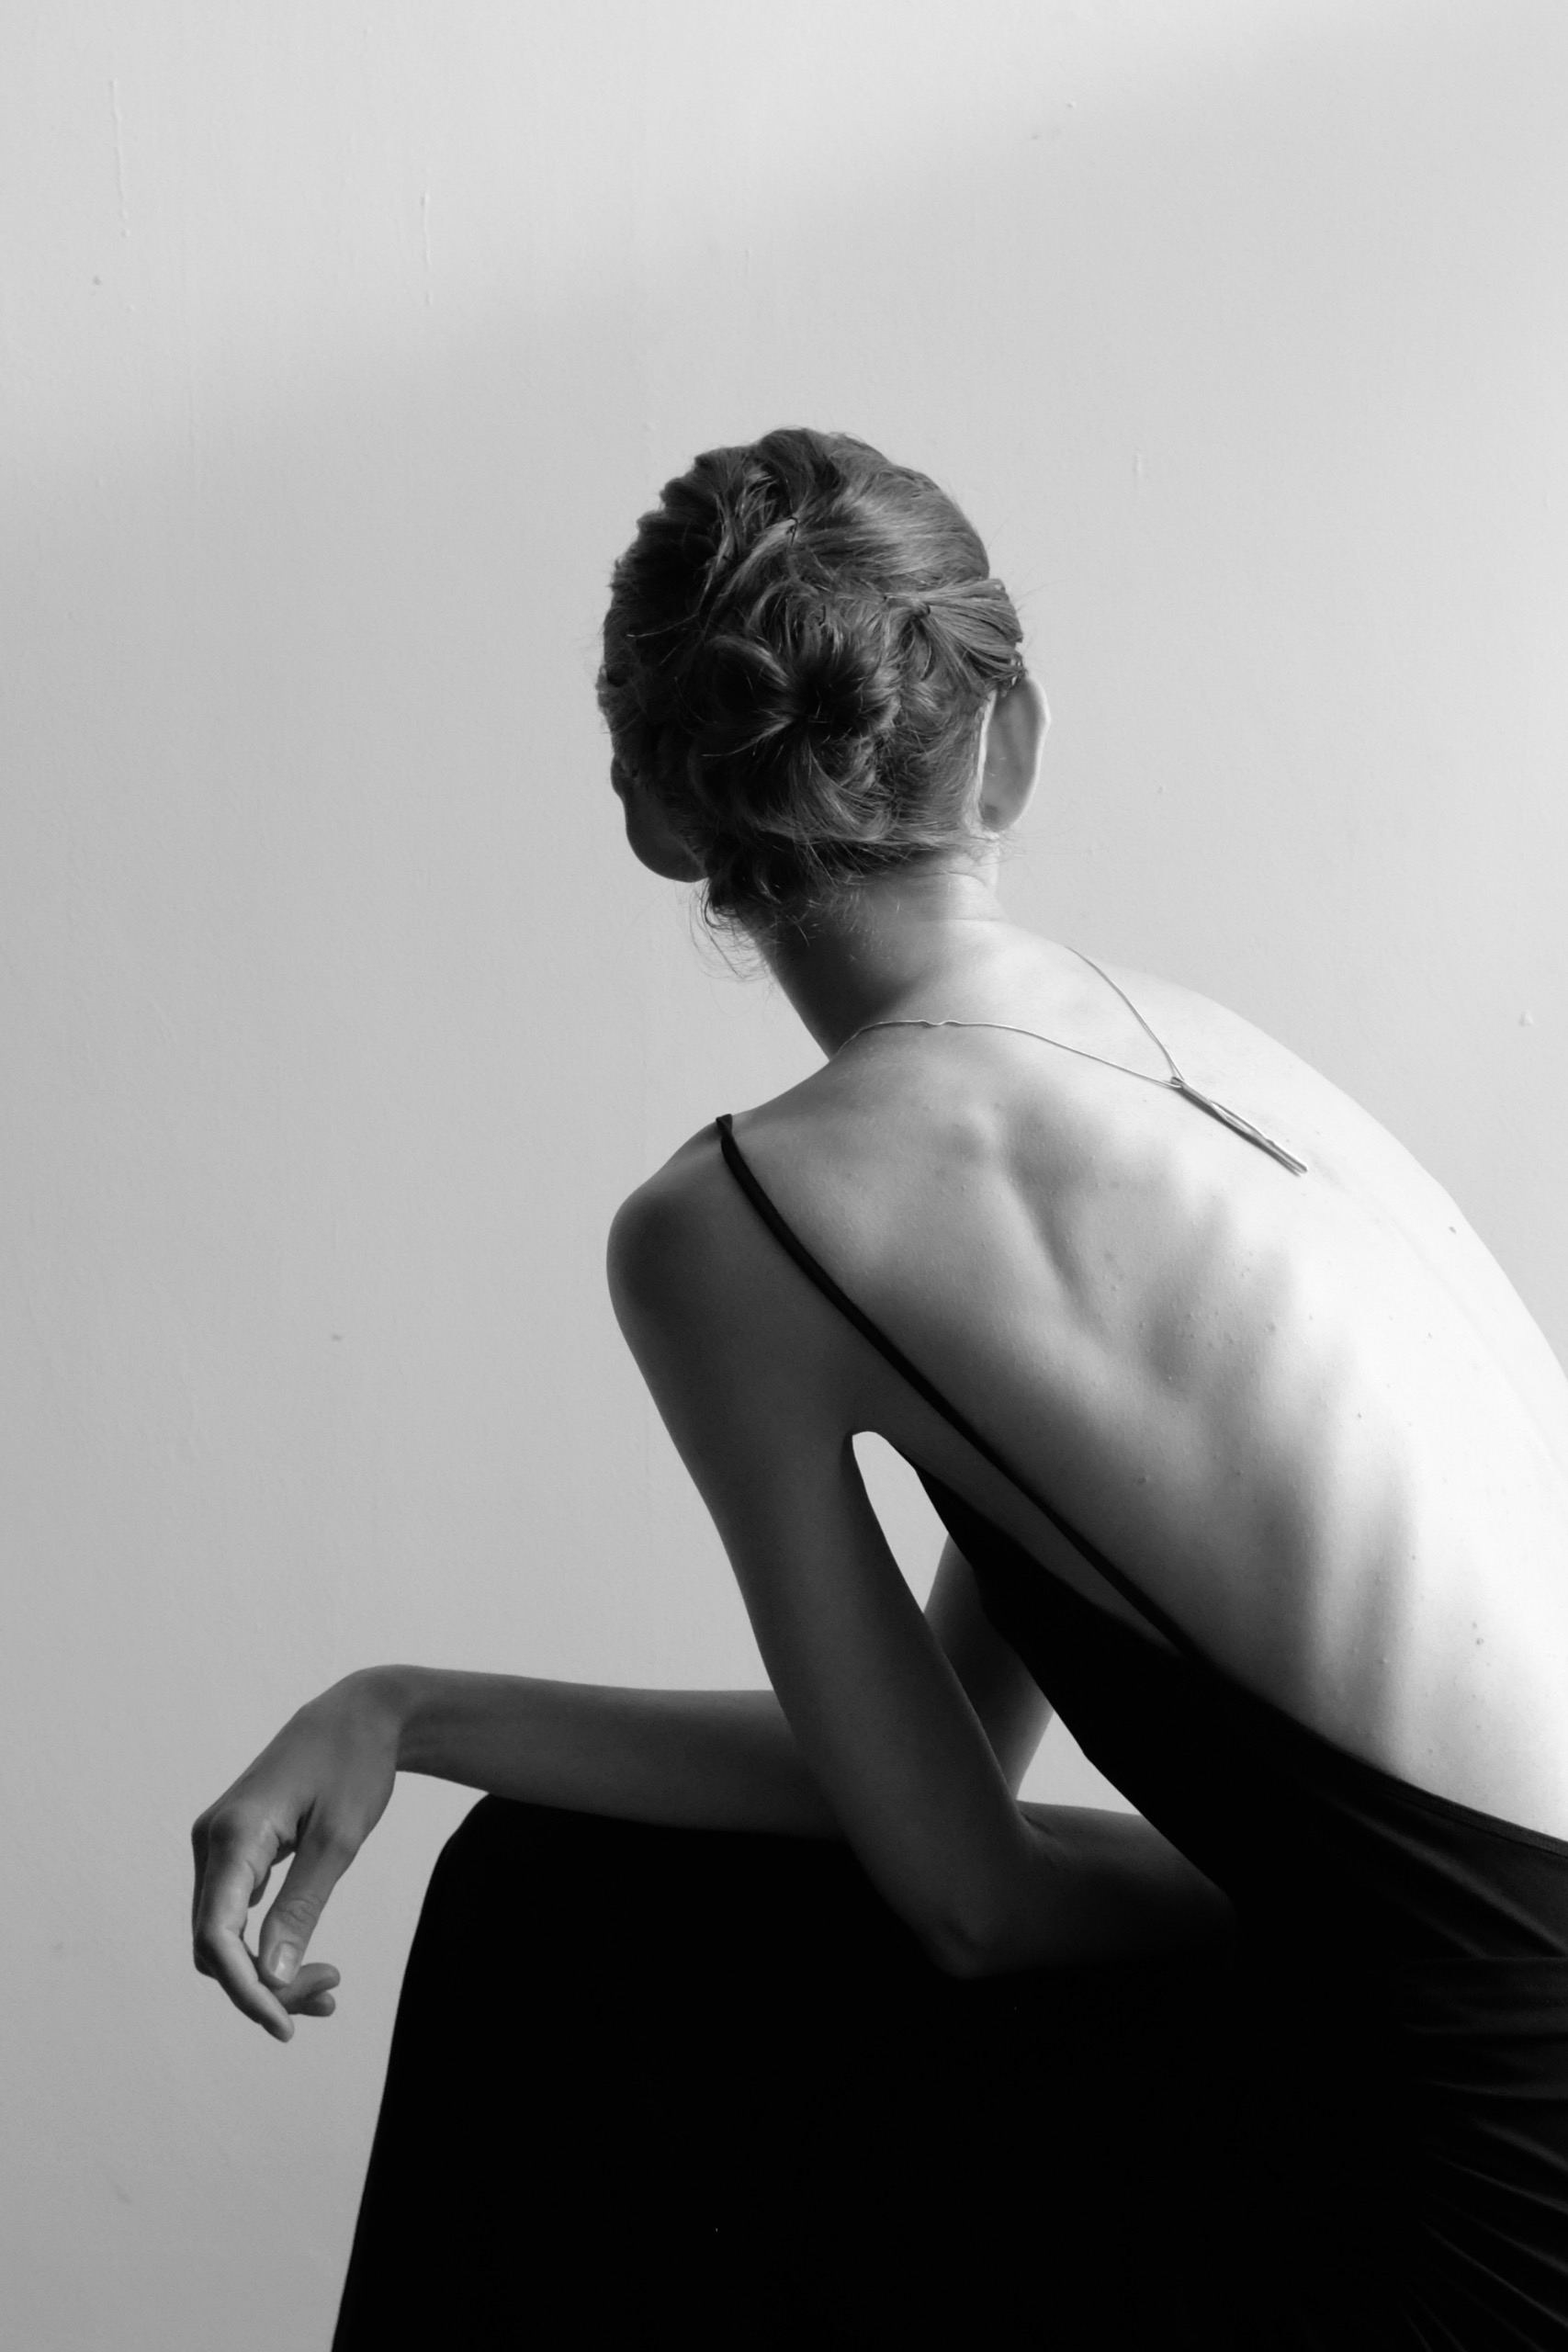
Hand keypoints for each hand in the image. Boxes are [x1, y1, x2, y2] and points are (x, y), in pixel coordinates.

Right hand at [190, 1669, 404, 2041]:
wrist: (359, 1714)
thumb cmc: (354, 1766)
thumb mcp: (339, 1840)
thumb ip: (301, 1908)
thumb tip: (269, 1979)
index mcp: (233, 1835)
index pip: (217, 1934)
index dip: (244, 1990)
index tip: (285, 2026)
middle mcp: (211, 1841)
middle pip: (216, 1944)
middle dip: (264, 1985)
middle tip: (330, 1996)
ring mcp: (218, 1845)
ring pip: (224, 1935)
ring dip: (265, 1971)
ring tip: (329, 1989)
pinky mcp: (234, 1850)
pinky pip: (236, 1914)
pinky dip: (265, 1945)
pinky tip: (305, 1965)